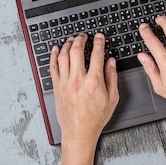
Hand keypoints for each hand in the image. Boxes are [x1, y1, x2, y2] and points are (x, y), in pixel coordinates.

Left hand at [50, 33, 118, 160]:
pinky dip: (54, 55)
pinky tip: (56, 49)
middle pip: (77, 51)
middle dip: (81, 39)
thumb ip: (112, 77)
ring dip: (68, 44)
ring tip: (72, 39)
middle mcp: (78, 79)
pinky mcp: (57, 86)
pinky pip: (53, 66)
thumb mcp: (112, 99)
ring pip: (63, 56)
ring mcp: (65, 82)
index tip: (99, 37)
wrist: (79, 131)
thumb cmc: (95, 117)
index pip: (96, 55)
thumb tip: (111, 62)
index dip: (99, 42)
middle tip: (84, 36)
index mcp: (94, 82)